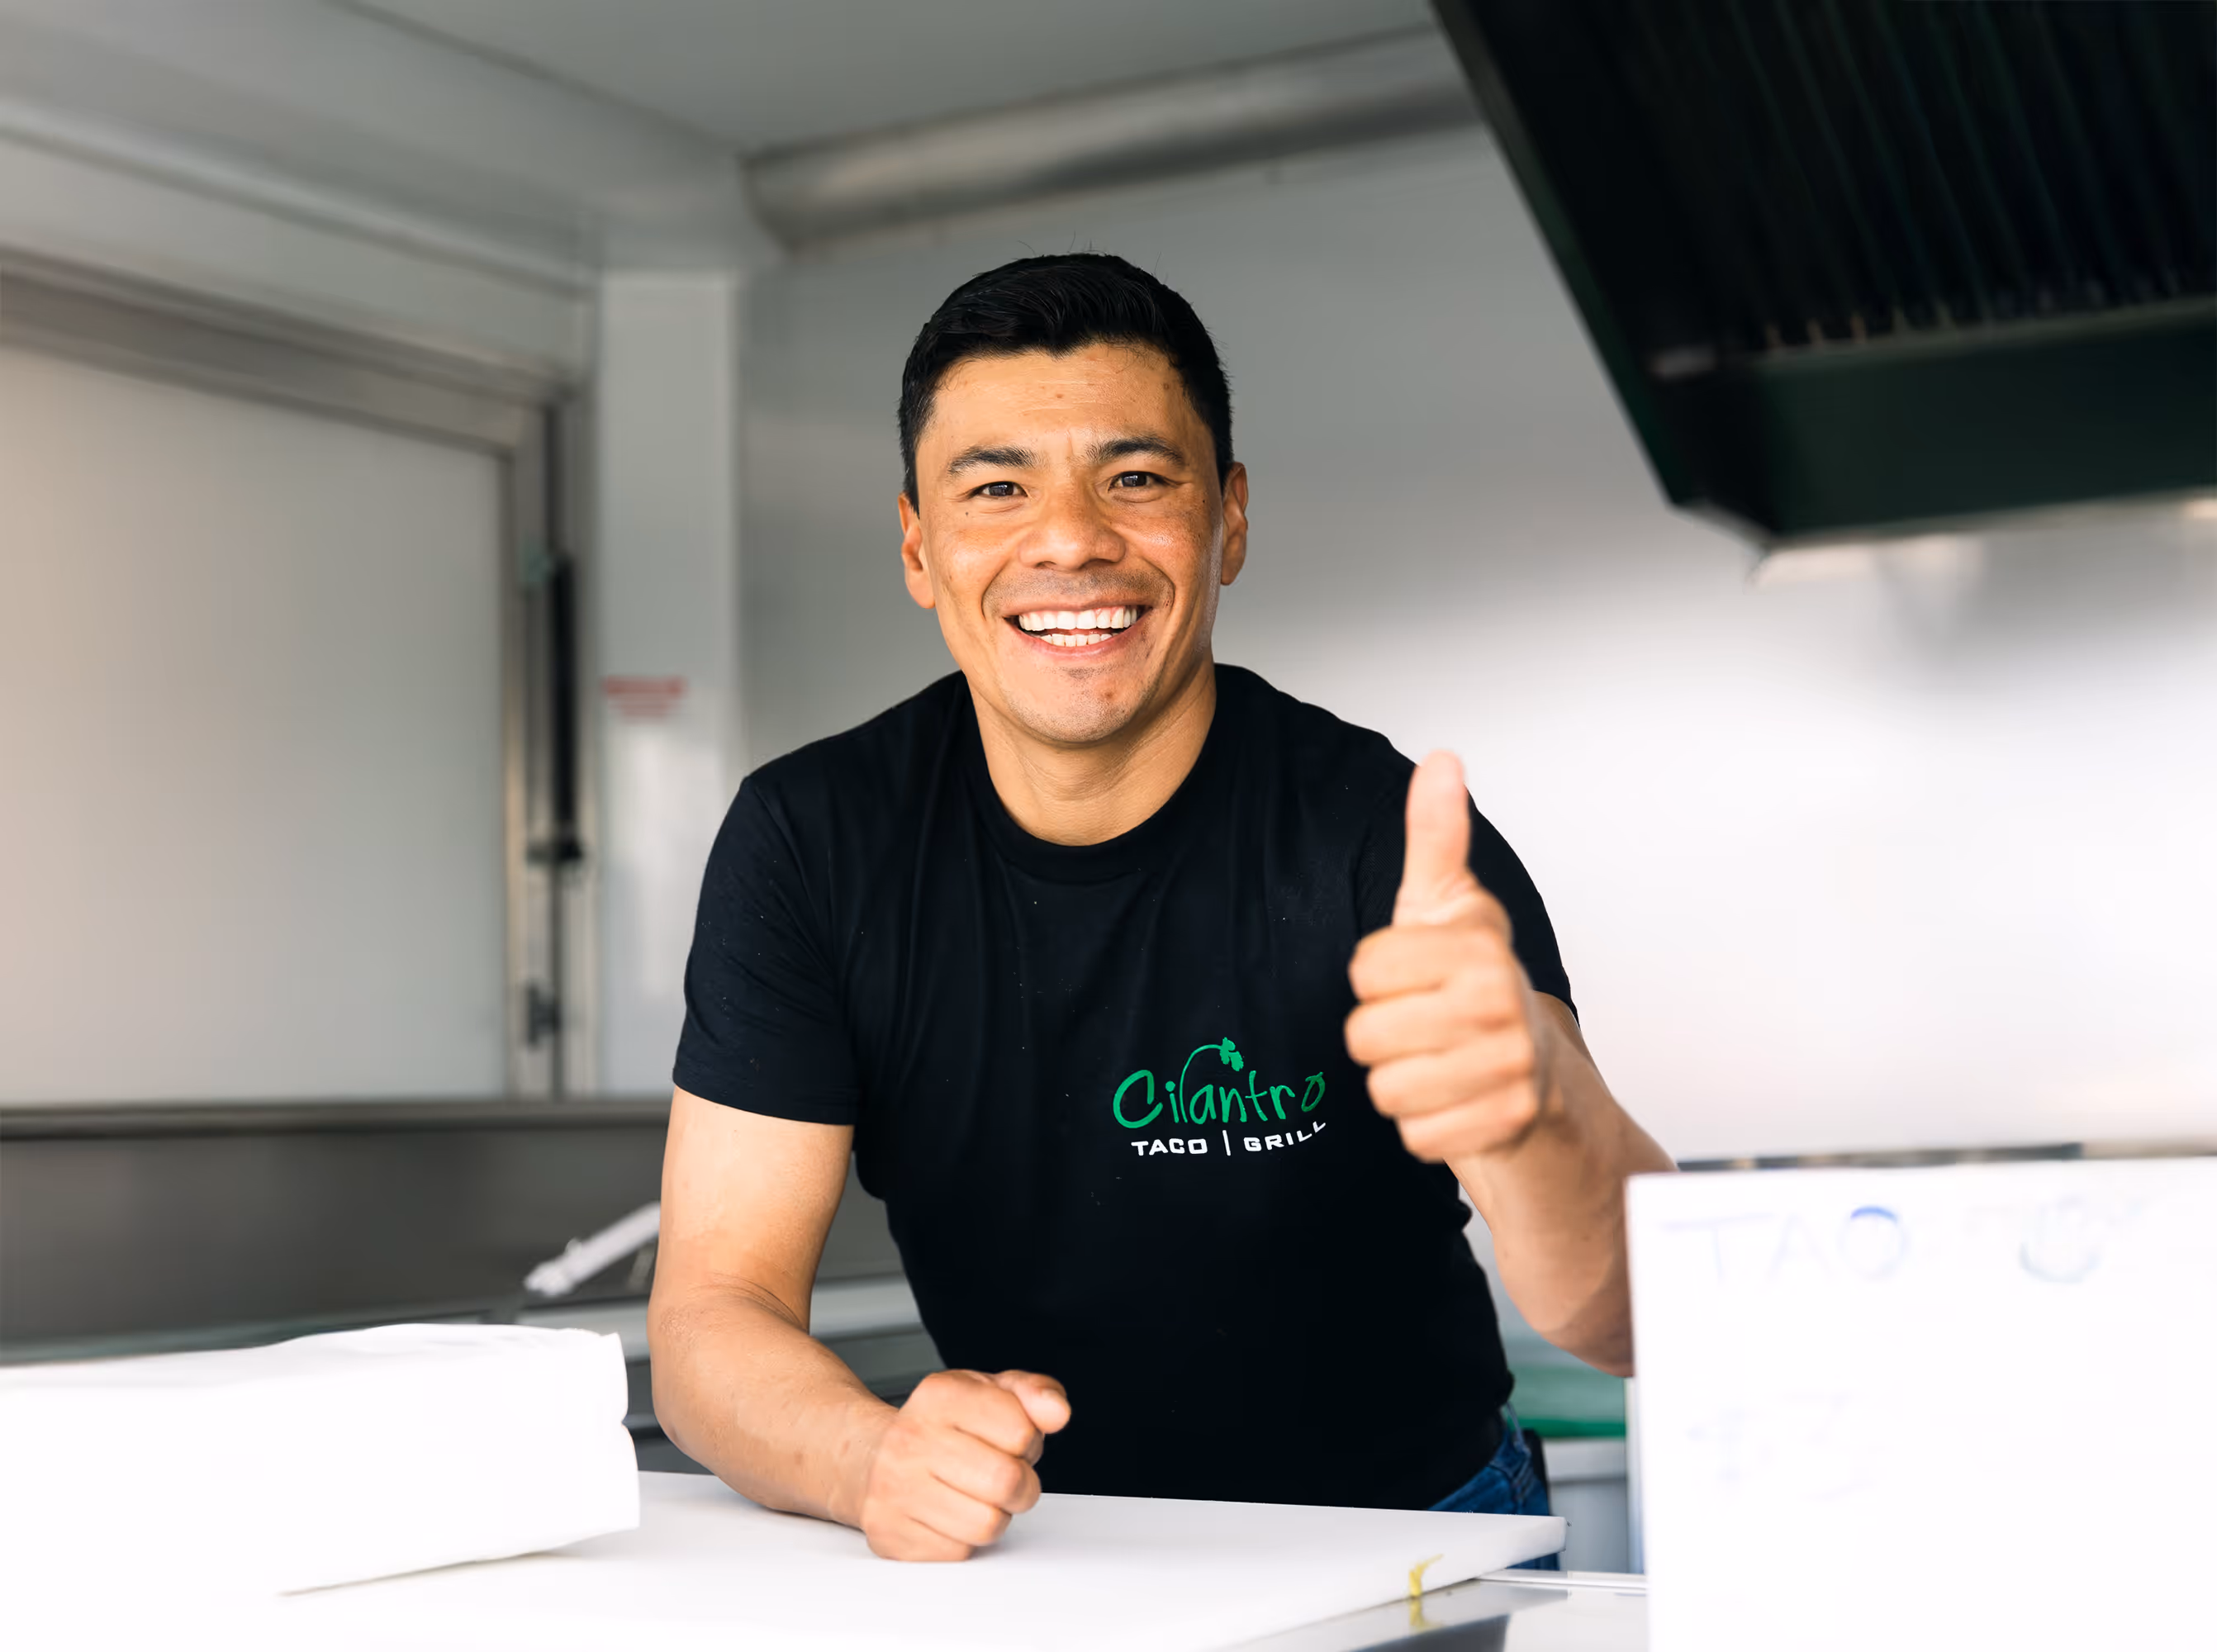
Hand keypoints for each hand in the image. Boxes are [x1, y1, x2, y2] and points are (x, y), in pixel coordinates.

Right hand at [849, 1369, 1069, 1560]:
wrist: (870, 1456)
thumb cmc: (941, 1426)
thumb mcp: (990, 1392)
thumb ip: (1034, 1393)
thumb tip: (1057, 1413)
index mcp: (940, 1395)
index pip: (1020, 1431)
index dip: (1027, 1440)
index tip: (1010, 1438)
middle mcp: (910, 1438)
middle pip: (1007, 1482)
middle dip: (1019, 1484)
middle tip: (1001, 1475)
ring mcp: (894, 1488)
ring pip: (987, 1525)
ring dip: (994, 1515)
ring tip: (974, 1494)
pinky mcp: (889, 1534)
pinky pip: (959, 1553)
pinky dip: (964, 1539)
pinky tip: (948, 1513)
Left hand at [1345, 752, 1553, 1162]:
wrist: (1537, 1072)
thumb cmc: (1474, 982)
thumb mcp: (1446, 905)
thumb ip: (1435, 835)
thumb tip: (1442, 760)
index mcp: (1479, 947)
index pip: (1363, 971)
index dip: (1375, 978)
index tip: (1413, 975)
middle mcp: (1501, 1004)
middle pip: (1365, 1036)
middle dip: (1382, 1037)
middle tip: (1424, 1026)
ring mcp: (1510, 1068)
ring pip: (1386, 1090)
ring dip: (1401, 1084)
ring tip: (1438, 1062)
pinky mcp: (1505, 1126)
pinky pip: (1415, 1137)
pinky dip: (1425, 1127)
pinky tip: (1453, 1101)